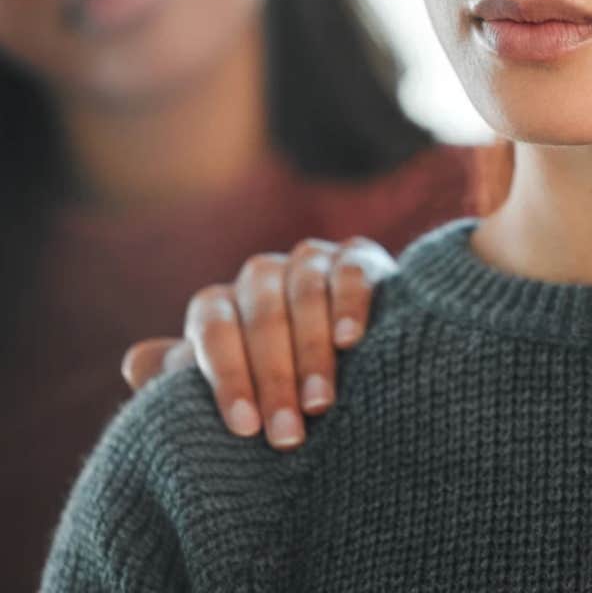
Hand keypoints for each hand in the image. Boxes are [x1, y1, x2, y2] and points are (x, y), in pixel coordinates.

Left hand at [121, 236, 396, 448]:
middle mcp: (261, 276)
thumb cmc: (273, 390)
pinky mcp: (358, 255)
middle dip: (273, 378)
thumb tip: (134, 364)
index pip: (213, 328)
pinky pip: (349, 271)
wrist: (350, 365)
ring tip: (320, 404)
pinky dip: (348, 302)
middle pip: (261, 314)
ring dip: (311, 349)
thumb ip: (181, 382)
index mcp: (221, 305)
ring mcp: (310, 260)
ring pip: (303, 291)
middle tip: (287, 435)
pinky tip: (350, 341)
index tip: (243, 427)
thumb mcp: (228, 390)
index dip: (227, 376)